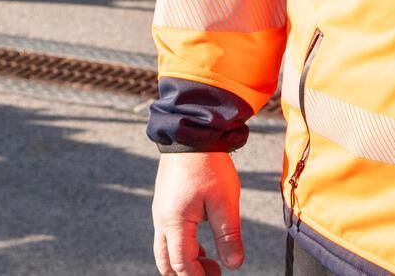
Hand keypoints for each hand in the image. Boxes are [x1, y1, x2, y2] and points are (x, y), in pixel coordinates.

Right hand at [151, 150, 243, 274]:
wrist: (192, 132)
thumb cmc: (209, 165)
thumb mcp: (225, 202)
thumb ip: (228, 236)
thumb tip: (233, 265)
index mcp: (175, 222)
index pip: (182, 264)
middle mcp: (162, 220)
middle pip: (166, 262)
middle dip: (187, 273)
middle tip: (213, 272)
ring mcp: (161, 211)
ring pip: (165, 248)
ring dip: (184, 260)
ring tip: (210, 260)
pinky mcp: (165, 203)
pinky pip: (167, 234)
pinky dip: (182, 246)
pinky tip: (202, 243)